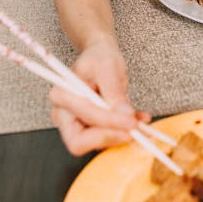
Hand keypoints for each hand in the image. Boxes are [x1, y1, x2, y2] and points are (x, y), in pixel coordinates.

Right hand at [50, 40, 149, 155]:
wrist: (101, 58)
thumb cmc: (99, 58)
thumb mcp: (108, 67)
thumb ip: (114, 91)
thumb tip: (124, 114)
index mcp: (62, 95)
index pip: (84, 117)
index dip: (109, 122)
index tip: (131, 122)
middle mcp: (63, 115)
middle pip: (80, 142)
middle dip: (110, 137)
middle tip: (135, 129)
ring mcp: (75, 124)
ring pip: (96, 143)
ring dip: (121, 134)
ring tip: (140, 119)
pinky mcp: (89, 130)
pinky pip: (107, 138)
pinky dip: (125, 131)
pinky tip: (138, 119)